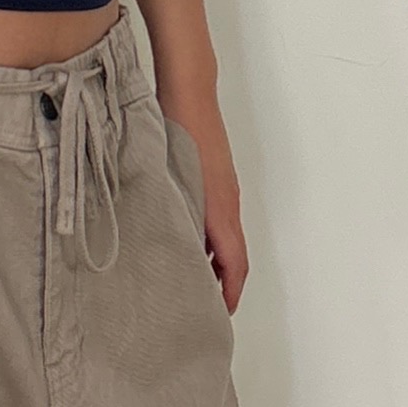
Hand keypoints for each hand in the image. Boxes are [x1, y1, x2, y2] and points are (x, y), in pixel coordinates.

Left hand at [170, 98, 250, 313]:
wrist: (189, 92)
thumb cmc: (178, 131)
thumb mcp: (172, 182)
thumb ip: (175, 218)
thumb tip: (173, 251)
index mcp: (220, 209)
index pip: (235, 263)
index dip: (229, 292)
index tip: (219, 313)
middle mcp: (227, 203)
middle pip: (234, 254)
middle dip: (224, 283)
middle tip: (203, 305)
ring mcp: (224, 190)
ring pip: (226, 236)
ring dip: (216, 261)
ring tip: (192, 279)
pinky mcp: (216, 178)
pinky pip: (219, 219)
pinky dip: (210, 239)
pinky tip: (186, 238)